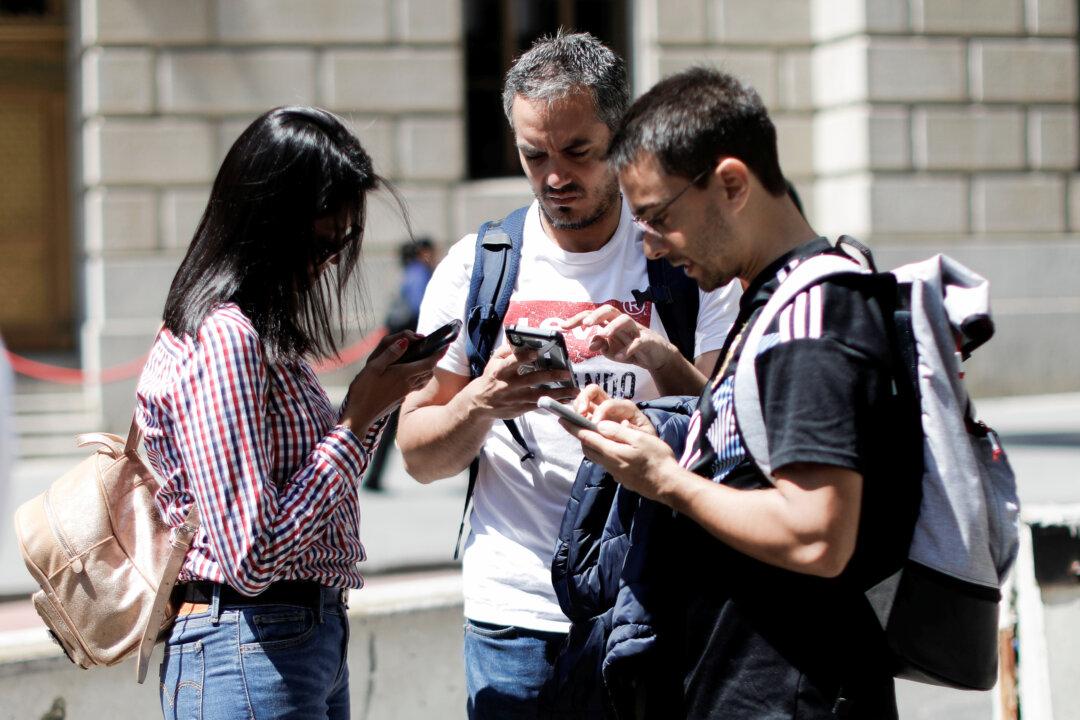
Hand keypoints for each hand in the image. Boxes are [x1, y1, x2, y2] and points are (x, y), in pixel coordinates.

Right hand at [340, 330, 443, 431]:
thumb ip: (390, 354)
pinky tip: (410, 375)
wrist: (359, 416)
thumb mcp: (373, 368)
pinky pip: (415, 386)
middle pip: (429, 371)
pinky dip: (419, 378)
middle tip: (433, 350)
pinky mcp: (400, 398)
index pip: (428, 363)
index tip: (445, 346)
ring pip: (423, 380)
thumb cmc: (363, 391)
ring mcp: (404, 393)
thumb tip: (406, 341)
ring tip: (424, 360)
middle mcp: (407, 384)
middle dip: (433, 360)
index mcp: (403, 374)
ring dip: (427, 370)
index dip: (438, 354)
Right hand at [464, 342, 575, 420]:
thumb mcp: (493, 362)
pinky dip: (554, 402)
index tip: (536, 353)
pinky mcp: (520, 408)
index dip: (523, 358)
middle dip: (550, 376)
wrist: (480, 402)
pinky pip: (539, 405)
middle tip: (567, 373)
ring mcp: (515, 398)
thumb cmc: (491, 378)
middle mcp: (508, 385)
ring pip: (539, 395)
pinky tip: (566, 400)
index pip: (511, 363)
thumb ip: (506, 350)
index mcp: (500, 371)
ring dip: (558, 393)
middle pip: (531, 379)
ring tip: (574, 390)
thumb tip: (517, 339)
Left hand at [561, 306, 678, 371]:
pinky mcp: (648, 340)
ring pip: (625, 320)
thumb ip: (600, 345)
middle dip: (596, 315)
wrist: (655, 356)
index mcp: (610, 323)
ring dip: (613, 326)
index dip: (577, 319)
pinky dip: (629, 349)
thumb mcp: (611, 350)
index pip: (592, 315)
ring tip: (604, 335)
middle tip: (585, 325)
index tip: (564, 326)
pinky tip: (620, 358)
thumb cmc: (630, 349)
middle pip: (609, 310)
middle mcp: (622, 322)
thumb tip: (591, 343)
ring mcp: (636, 330)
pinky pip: (638, 341)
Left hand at [561, 417, 678, 501]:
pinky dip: (600, 452)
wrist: (668, 485)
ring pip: (595, 456)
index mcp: (612, 452)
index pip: (586, 437)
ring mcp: (614, 472)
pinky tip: (609, 448)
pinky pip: (604, 462)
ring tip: (591, 434)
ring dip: (589, 444)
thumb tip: (599, 425)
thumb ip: (618, 432)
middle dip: (580, 435)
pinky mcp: (621, 477)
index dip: (573, 427)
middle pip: (587, 448)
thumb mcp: (640, 439)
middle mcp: (609, 463)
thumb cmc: (657, 459)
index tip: (562, 418)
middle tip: (576, 424)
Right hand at [572, 384, 655, 436]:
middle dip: (583, 399)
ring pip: (584, 400)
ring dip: (577, 406)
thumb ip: (633, 430)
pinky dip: (574, 417)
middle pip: (593, 391)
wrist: (645, 449)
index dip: (600, 412)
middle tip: (580, 413)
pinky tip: (572, 424)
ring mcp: (600, 412)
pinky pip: (580, 414)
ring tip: (573, 419)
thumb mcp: (644, 436)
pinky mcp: (593, 421)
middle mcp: (611, 406)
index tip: (595, 426)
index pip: (609, 404)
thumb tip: (621, 425)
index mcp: (625, 408)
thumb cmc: (645, 441)